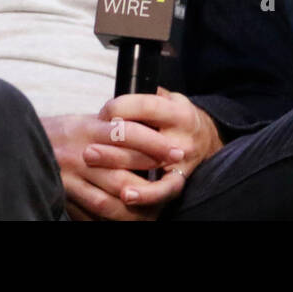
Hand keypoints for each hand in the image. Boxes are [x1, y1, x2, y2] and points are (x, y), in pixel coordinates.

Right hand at [41, 113, 186, 220]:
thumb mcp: (86, 121)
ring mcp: (71, 178)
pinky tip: (132, 215)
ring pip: (108, 196)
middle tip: (175, 176)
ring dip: (136, 200)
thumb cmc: (62, 133)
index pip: (126, 133)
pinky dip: (113, 215)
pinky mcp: (65, 197)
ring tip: (158, 202)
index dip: (154, 143)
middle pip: (121, 167)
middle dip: (151, 175)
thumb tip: (148, 127)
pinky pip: (92, 212)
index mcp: (87, 129)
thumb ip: (112, 126)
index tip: (175, 150)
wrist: (21, 144)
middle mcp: (79, 153)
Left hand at [91, 88, 223, 185]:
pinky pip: (163, 191)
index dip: (119, 109)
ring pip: (149, 165)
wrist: (205, 140)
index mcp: (178, 111)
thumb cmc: (177, 118)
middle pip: (143, 137)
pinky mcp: (180, 179)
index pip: (144, 106)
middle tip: (88, 149)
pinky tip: (126, 195)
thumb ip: (147, 96)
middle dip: (112, 143)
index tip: (102, 115)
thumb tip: (117, 96)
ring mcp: (182, 161)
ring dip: (121, 168)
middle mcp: (182, 136)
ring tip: (98, 169)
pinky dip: (145, 195)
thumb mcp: (169, 99)